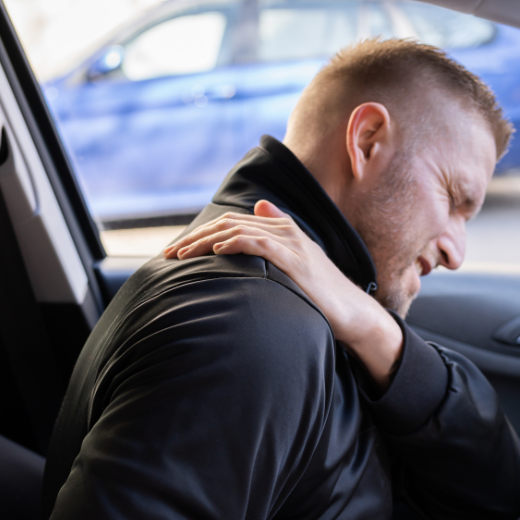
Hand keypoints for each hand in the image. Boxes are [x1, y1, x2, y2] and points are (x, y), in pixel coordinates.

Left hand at [164, 200, 403, 388]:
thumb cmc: (321, 294)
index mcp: (281, 228)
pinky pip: (258, 243)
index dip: (201, 234)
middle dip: (194, 237)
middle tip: (168, 254)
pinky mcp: (295, 259)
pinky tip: (216, 250)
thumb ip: (275, 235)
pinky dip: (234, 242)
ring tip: (181, 255)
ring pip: (237, 229)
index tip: (177, 251)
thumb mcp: (295, 262)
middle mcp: (284, 229)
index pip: (232, 222)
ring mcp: (290, 242)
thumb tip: (258, 207)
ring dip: (205, 240)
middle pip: (229, 223)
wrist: (351, 312)